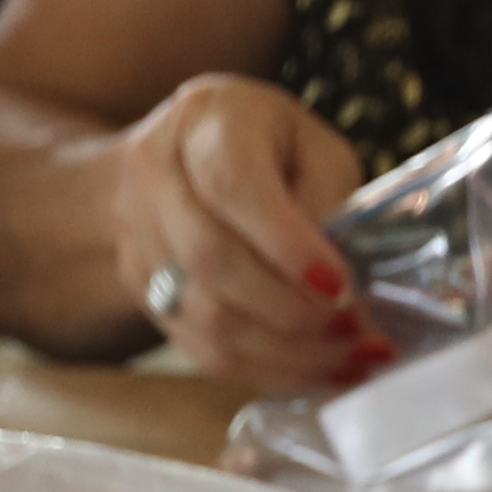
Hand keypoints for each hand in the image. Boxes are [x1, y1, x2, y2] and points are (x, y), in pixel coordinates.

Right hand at [111, 76, 378, 389]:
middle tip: (354, 329)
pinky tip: (317, 370)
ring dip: (285, 351)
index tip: (341, 286)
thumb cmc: (273, 149)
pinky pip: (199, 345)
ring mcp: (137, 233)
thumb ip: (331, 202)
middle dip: (291, 309)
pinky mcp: (140, 286)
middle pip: (211, 259)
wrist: (186, 158)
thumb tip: (344, 285)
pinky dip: (265, 368)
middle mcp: (154, 173)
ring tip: (349, 358)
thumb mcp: (316, 149)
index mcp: (206, 121)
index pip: (232, 187)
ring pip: (204, 314)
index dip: (287, 245)